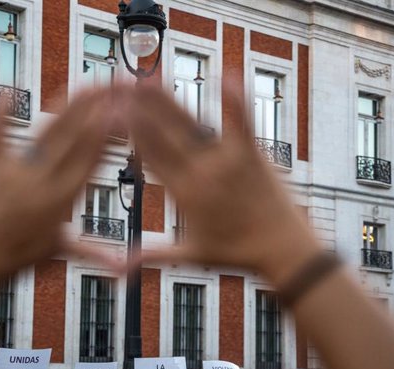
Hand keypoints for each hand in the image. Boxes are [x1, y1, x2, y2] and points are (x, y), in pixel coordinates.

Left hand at [0, 88, 123, 290]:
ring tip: (83, 88)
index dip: (106, 136)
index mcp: (60, 203)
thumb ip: (90, 251)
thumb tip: (121, 267)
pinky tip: (4, 91)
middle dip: (95, 112)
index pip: (89, 162)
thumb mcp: (55, 252)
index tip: (119, 114)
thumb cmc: (12, 261)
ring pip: (47, 134)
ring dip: (67, 108)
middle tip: (110, 89)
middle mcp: (41, 184)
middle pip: (74, 141)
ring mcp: (14, 173)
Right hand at [126, 86, 322, 287]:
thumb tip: (122, 269)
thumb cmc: (237, 254)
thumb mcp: (190, 254)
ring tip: (147, 79)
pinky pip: (241, 121)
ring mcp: (226, 162)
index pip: (149, 157)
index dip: (129, 133)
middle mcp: (200, 175)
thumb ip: (152, 255)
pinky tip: (226, 74)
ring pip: (190, 125)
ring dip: (167, 101)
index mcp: (182, 194)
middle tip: (118, 86)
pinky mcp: (253, 154)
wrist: (282, 252)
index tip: (110, 113)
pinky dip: (235, 98)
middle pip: (162, 136)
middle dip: (138, 110)